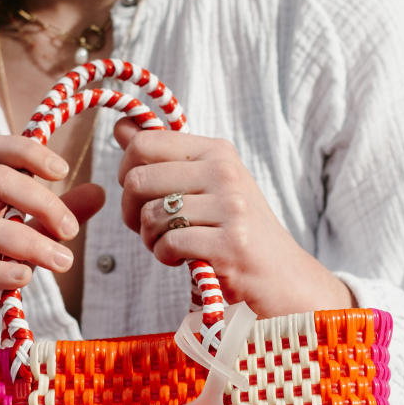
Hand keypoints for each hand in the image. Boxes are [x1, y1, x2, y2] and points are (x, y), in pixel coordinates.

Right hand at [0, 136, 104, 339]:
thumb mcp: (20, 250)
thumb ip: (51, 221)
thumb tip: (97, 191)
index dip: (27, 151)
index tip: (62, 171)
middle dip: (41, 201)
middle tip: (72, 231)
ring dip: (31, 243)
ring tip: (62, 262)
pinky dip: (0, 272)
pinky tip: (24, 279)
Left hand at [115, 119, 352, 316]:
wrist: (282, 276)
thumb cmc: (237, 232)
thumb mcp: (206, 185)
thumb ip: (163, 158)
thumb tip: (121, 128)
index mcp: (216, 151)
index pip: (143, 144)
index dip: (126, 174)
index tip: (141, 197)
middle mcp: (224, 172)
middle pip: (138, 180)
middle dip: (131, 212)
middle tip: (150, 229)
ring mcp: (229, 208)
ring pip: (151, 215)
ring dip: (149, 239)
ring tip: (170, 246)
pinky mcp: (229, 245)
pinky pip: (169, 244)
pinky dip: (165, 257)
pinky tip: (181, 260)